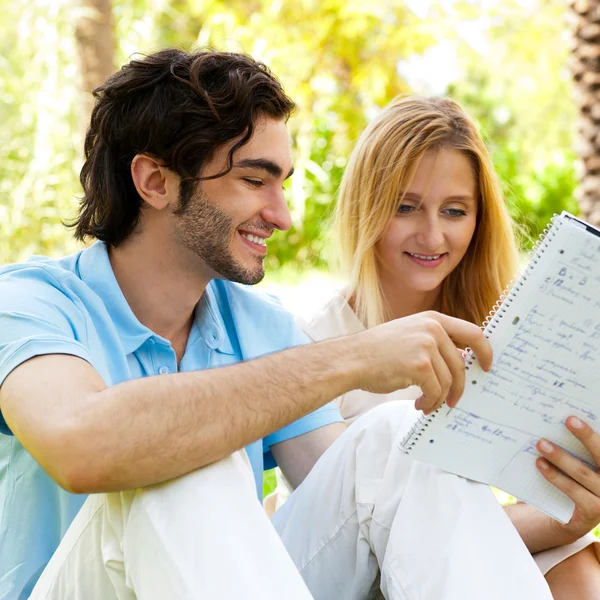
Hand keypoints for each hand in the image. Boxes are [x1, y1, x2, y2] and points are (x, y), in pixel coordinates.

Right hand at [354, 311, 492, 413]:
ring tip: (428, 403)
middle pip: (461, 364)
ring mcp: (426, 346)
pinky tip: (419, 404)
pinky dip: (430, 402)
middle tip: (453, 401)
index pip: (472, 332)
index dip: (485, 351)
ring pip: (448, 380)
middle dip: (459, 387)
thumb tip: (459, 364)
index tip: (487, 366)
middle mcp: (432, 329)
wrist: (352, 359)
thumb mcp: (409, 334)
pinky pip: (436, 390)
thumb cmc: (376, 351)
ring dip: (440, 397)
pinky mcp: (420, 365)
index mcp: (432, 319)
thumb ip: (434, 343)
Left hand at [536, 416, 599, 542]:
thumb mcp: (583, 462)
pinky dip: (555, 477)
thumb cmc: (578, 478)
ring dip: (561, 457)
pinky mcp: (594, 512)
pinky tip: (540, 465)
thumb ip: (582, 447)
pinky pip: (574, 491)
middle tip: (569, 420)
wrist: (572, 515)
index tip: (580, 416)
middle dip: (587, 436)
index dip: (594, 433)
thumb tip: (568, 418)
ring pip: (583, 473)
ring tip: (541, 443)